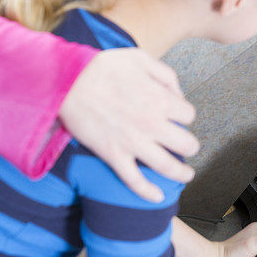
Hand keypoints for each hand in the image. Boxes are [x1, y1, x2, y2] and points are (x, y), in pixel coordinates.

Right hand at [59, 48, 199, 201]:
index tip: (177, 116)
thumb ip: (166, 74)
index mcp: (160, 100)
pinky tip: (158, 197)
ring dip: (182, 173)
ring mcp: (133, 142)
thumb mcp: (140, 58)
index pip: (189, 115)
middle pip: (187, 144)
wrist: (66, 82)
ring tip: (186, 175)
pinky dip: (148, 192)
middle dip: (189, 145)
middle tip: (186, 146)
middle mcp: (152, 124)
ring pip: (168, 166)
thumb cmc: (102, 67)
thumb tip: (178, 95)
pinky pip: (134, 180)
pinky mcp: (113, 155)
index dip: (184, 115)